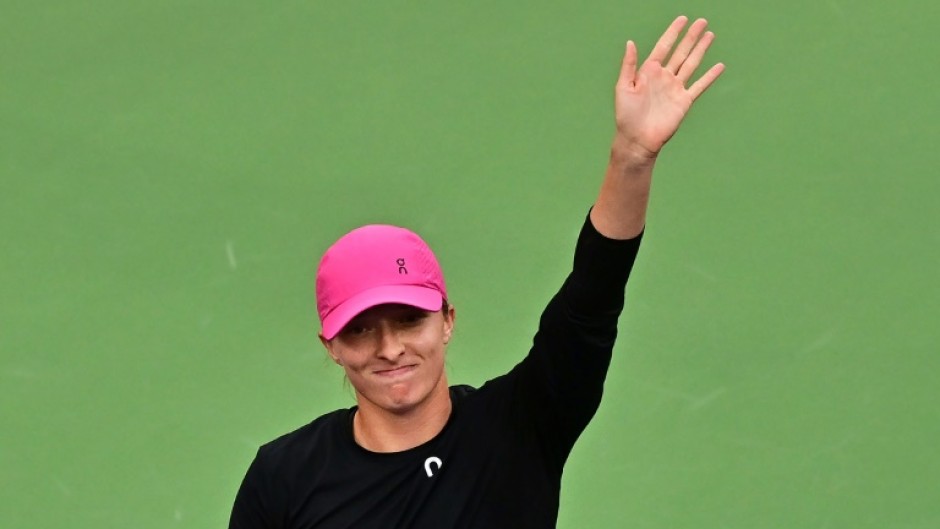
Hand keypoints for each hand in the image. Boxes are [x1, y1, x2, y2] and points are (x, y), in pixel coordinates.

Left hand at [614, 16, 724, 158]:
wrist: (637, 139)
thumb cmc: (626, 115)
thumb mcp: (623, 87)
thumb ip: (628, 65)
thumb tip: (630, 42)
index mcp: (648, 71)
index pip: (664, 46)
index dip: (673, 32)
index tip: (683, 19)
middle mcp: (664, 77)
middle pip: (681, 51)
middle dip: (691, 36)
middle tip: (702, 21)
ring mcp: (675, 88)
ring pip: (691, 64)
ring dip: (701, 50)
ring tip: (710, 35)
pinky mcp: (684, 101)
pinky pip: (699, 86)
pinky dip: (709, 77)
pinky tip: (719, 66)